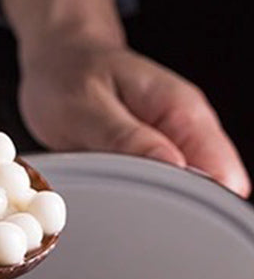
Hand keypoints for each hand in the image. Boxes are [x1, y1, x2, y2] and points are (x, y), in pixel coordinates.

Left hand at [0, 0, 250, 197]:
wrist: (58, 61)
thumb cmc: (68, 76)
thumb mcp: (86, 106)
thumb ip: (125, 137)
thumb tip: (170, 166)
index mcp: (180, 110)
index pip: (221, 171)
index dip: (199, 203)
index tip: (163, 215)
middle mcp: (183, 128)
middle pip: (207, 190)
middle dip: (177, 211)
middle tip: (130, 217)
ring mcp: (169, 144)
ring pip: (181, 195)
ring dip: (154, 207)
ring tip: (118, 207)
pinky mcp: (148, 157)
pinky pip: (155, 190)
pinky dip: (138, 201)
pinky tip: (115, 202)